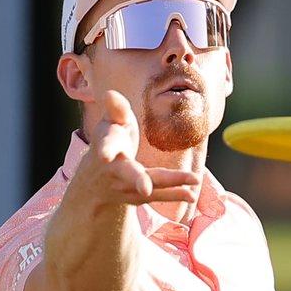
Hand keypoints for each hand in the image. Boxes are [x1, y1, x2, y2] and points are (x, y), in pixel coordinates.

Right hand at [78, 91, 200, 207]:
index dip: (106, 149)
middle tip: (145, 189)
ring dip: (172, 185)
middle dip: (138, 180)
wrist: (96, 179)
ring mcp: (127, 187)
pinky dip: (176, 194)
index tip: (104, 156)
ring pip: (150, 186)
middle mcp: (116, 171)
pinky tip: (192, 195)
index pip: (107, 146)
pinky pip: (159, 196)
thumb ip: (115, 109)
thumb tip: (110, 93)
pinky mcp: (139, 198)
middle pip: (128, 174)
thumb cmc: (110, 141)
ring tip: (195, 179)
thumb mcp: (109, 123)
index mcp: (107, 148)